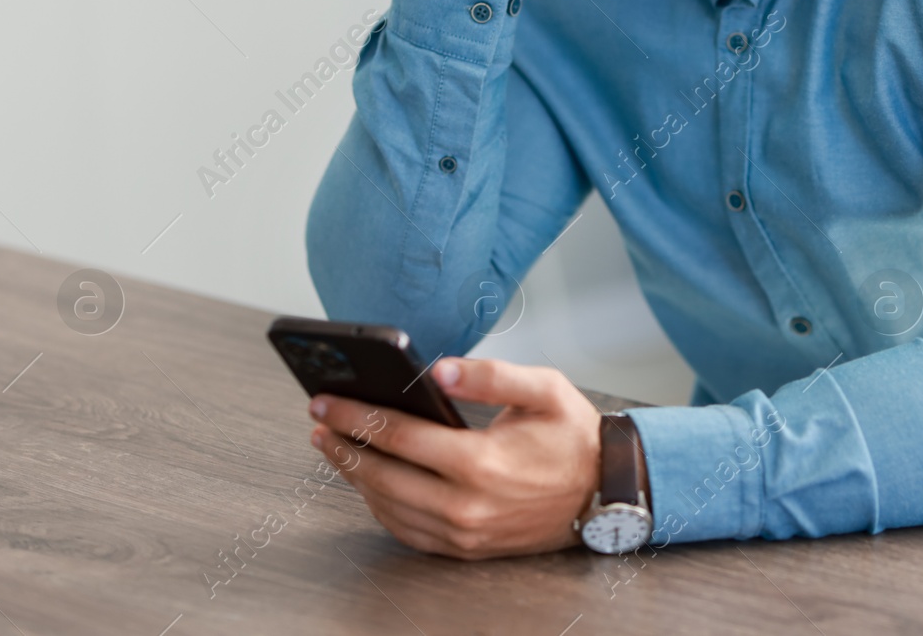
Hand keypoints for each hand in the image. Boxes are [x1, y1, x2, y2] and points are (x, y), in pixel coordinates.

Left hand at [307, 357, 602, 558]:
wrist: (604, 491)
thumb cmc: (574, 437)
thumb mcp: (544, 389)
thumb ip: (489, 375)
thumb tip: (438, 372)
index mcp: (482, 462)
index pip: (398, 437)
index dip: (356, 416)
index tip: (326, 401)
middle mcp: (467, 505)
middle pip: (381, 476)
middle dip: (343, 445)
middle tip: (318, 422)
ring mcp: (464, 533)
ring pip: (388, 507)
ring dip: (355, 477)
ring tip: (335, 447)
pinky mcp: (467, 549)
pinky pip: (407, 532)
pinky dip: (380, 507)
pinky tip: (370, 482)